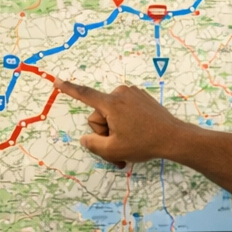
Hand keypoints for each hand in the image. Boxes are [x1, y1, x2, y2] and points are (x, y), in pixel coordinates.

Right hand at [56, 80, 193, 165]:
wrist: (174, 138)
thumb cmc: (144, 143)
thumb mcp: (113, 150)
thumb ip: (93, 144)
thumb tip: (85, 138)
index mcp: (112, 103)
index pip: (84, 94)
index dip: (69, 89)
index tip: (57, 81)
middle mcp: (121, 94)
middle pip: (100, 114)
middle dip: (105, 130)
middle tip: (119, 144)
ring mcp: (133, 94)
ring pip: (112, 113)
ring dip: (116, 128)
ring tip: (131, 140)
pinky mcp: (141, 98)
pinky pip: (124, 110)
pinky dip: (126, 122)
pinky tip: (138, 132)